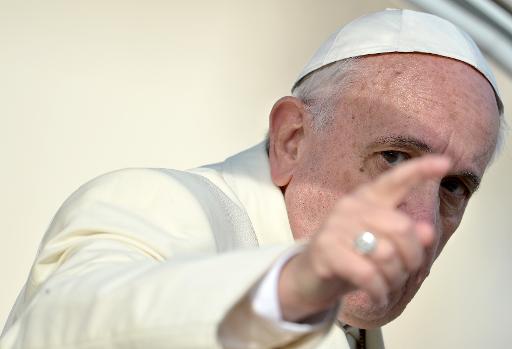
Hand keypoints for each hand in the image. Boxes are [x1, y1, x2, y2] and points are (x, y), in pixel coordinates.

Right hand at [278, 155, 450, 321]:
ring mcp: (335, 227)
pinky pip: (368, 274)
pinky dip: (379, 292)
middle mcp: (350, 207)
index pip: (394, 180)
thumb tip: (427, 232)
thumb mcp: (382, 246)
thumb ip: (406, 237)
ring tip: (387, 286)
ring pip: (387, 254)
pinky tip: (377, 297)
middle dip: (412, 258)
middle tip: (405, 273)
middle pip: (401, 228)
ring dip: (394, 279)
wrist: (309, 277)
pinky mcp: (325, 250)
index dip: (419, 170)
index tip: (446, 162)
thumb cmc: (351, 257)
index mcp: (367, 199)